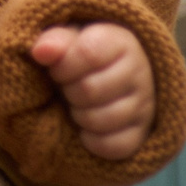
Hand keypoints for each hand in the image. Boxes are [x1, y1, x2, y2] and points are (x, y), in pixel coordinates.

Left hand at [31, 22, 154, 159]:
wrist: (110, 75)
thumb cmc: (82, 53)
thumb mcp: (69, 38)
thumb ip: (55, 40)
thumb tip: (40, 51)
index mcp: (122, 41)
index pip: (88, 53)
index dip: (63, 65)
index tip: (56, 69)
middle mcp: (140, 72)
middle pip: (90, 90)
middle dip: (68, 91)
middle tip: (67, 87)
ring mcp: (145, 105)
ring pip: (101, 120)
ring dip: (78, 116)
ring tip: (76, 104)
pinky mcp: (142, 134)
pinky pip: (113, 146)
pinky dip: (91, 141)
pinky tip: (85, 128)